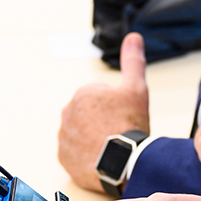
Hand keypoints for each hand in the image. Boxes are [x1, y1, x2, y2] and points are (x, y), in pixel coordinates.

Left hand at [58, 32, 149, 192]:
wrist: (124, 162)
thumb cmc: (128, 125)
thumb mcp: (136, 88)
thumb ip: (132, 61)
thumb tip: (133, 38)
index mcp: (83, 94)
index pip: (99, 96)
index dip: (115, 105)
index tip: (123, 114)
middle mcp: (68, 113)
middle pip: (89, 114)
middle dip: (102, 120)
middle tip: (119, 130)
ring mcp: (64, 137)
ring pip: (81, 133)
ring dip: (93, 137)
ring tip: (112, 145)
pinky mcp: (64, 157)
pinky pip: (75, 152)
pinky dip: (86, 154)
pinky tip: (102, 156)